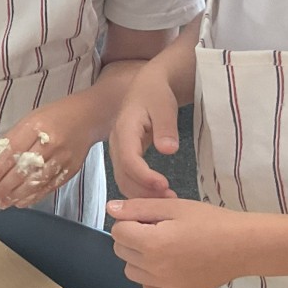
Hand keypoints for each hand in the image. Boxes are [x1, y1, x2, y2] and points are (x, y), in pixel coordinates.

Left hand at [0, 97, 97, 208]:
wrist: (88, 117)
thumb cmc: (54, 116)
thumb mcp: (30, 119)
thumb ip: (13, 139)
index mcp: (37, 126)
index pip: (14, 151)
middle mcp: (50, 143)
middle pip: (24, 169)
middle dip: (5, 186)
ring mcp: (63, 158)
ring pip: (37, 181)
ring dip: (18, 195)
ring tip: (4, 203)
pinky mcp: (71, 169)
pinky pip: (50, 186)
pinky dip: (34, 196)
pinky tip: (22, 202)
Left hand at [107, 198, 249, 287]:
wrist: (243, 246)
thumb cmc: (210, 222)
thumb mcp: (173, 207)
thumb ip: (137, 208)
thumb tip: (109, 208)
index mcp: (152, 244)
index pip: (117, 231)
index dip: (130, 220)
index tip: (149, 218)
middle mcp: (154, 269)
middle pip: (121, 251)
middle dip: (132, 237)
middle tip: (158, 229)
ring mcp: (165, 286)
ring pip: (131, 271)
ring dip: (139, 258)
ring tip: (164, 246)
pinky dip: (151, 278)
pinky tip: (168, 264)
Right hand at [109, 63, 180, 198]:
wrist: (148, 86)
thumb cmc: (156, 94)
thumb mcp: (164, 106)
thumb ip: (166, 128)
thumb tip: (169, 150)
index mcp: (124, 129)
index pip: (129, 159)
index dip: (144, 176)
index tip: (165, 185)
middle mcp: (116, 143)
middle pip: (123, 175)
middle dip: (144, 192)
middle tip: (170, 200)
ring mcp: (118, 151)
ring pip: (124, 180)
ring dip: (143, 195)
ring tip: (169, 200)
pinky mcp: (125, 156)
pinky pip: (128, 178)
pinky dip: (142, 190)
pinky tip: (160, 194)